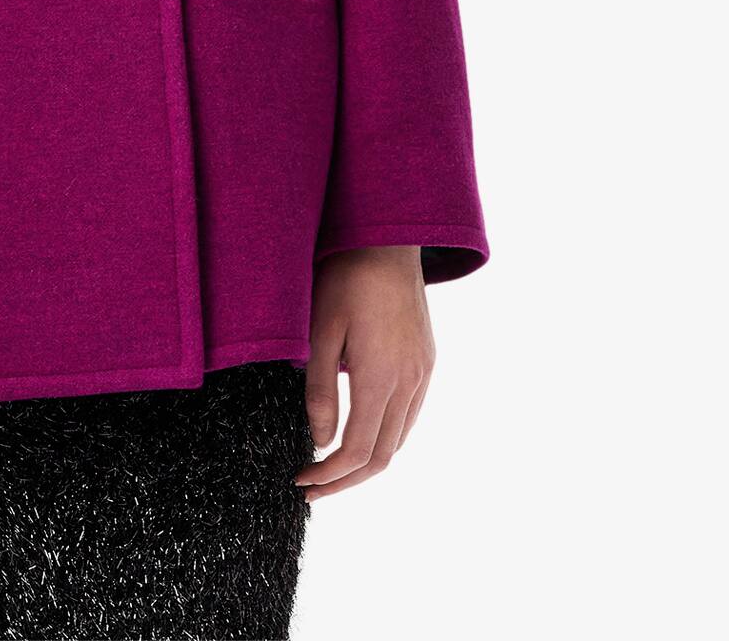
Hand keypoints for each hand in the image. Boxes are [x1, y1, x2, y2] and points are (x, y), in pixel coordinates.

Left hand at [297, 246, 433, 501]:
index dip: (329, 476)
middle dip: (346, 481)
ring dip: (366, 462)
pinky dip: (386, 436)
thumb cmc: (345, 278)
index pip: (357, 450)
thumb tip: (321, 441)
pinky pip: (410, 414)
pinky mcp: (427, 361)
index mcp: (380, 377)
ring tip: (331, 467)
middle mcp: (409, 382)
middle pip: (382, 456)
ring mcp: (423, 372)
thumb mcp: (319, 330)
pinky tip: (361, 430)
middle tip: (311, 488)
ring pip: (399, 438)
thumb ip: (320, 388)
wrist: (388, 240)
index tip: (302, 481)